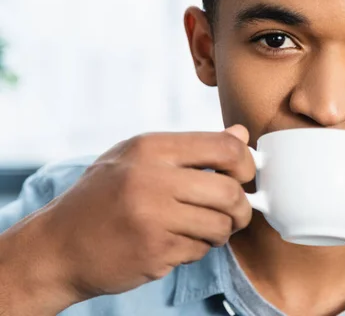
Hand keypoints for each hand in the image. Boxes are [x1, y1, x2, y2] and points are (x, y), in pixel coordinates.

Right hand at [1, 125, 255, 313]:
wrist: (57, 247)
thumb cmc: (101, 198)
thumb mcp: (138, 158)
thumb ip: (192, 147)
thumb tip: (240, 136)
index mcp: (151, 148)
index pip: (224, 148)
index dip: (245, 163)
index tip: (244, 176)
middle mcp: (152, 179)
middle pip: (230, 191)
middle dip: (242, 207)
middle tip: (237, 213)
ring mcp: (153, 218)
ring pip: (221, 225)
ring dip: (221, 231)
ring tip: (203, 229)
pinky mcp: (154, 252)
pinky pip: (200, 250)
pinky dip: (198, 249)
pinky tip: (176, 243)